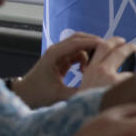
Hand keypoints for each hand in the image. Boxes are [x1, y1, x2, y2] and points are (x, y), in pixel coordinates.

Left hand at [13, 33, 135, 108]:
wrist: (24, 95)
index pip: (77, 42)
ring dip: (91, 52)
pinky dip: (86, 58)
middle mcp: (57, 50)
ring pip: (80, 45)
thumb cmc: (37, 95)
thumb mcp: (59, 96)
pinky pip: (78, 53)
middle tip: (111, 51)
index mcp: (54, 55)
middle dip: (96, 43)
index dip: (94, 43)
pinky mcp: (61, 59)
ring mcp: (59, 54)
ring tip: (96, 66)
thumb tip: (96, 93)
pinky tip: (86, 71)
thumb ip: (78, 93)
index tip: (109, 47)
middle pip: (80, 38)